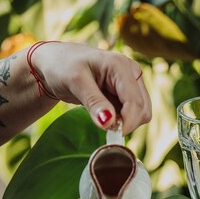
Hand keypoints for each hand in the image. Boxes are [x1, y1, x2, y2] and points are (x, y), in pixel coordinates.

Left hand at [32, 42, 151, 133]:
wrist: (57, 63)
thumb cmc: (63, 66)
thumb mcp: (75, 82)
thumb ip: (94, 102)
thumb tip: (109, 123)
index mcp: (121, 66)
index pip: (135, 102)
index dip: (127, 123)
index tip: (111, 135)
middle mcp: (132, 73)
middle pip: (142, 109)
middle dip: (126, 123)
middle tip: (102, 124)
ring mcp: (132, 83)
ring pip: (141, 114)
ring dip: (124, 122)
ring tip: (100, 114)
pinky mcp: (128, 93)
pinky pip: (133, 114)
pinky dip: (121, 120)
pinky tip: (104, 113)